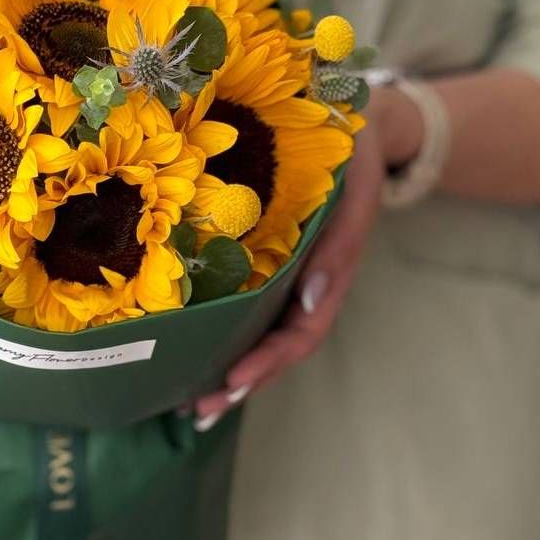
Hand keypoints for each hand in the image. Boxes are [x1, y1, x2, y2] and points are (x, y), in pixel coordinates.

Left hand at [194, 112, 390, 427]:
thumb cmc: (351, 157)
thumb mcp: (354, 195)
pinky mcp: (263, 263)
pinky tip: (184, 351)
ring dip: (224, 370)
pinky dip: (217, 334)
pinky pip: (240, 306)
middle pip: (273, 348)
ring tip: (185, 403)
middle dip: (238, 383)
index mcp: (326, 276)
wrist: (356, 126)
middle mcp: (302, 286)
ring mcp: (283, 279)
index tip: (233, 380)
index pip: (300, 334)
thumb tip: (312, 297)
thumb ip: (339, 248)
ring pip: (255, 335)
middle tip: (197, 412)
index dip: (269, 360)